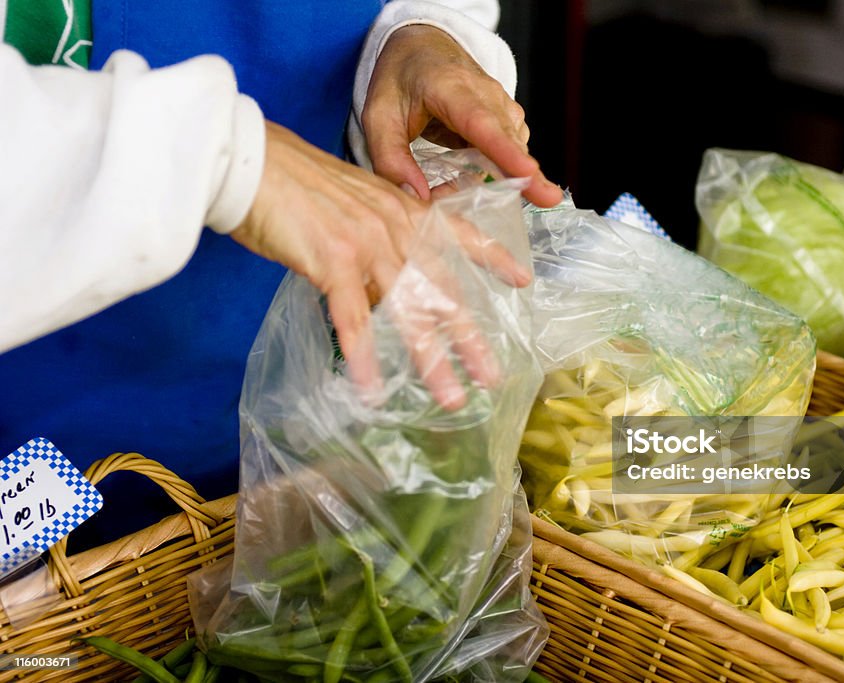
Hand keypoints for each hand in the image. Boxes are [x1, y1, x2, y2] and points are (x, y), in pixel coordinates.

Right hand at [231, 121, 530, 408]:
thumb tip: (387, 274)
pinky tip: (371, 388)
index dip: (493, 258)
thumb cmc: (294, 182)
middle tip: (492, 375)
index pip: (460, 233)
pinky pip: (353, 318)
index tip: (523, 280)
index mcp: (403, 209)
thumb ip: (379, 233)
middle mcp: (395, 227)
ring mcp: (368, 243)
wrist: (250, 162)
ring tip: (450, 397)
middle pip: (443, 290)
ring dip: (431, 360)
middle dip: (469, 338)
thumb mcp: (354, 201)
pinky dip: (363, 356)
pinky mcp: (333, 260)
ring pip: (409, 311)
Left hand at [362, 24, 562, 207]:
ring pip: (515, 149)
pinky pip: (512, 151)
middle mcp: (486, 94)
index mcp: (450, 87)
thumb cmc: (400, 80)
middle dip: (528, 173)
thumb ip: (391, 159)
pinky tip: (488, 185)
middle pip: (510, 139)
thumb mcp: (378, 117)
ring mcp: (502, 106)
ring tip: (494, 203)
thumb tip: (417, 199)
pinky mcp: (508, 119)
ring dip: (509, 177)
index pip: (482, 122)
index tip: (528, 172)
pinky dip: (504, 171)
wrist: (422, 46)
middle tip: (547, 199)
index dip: (506, 150)